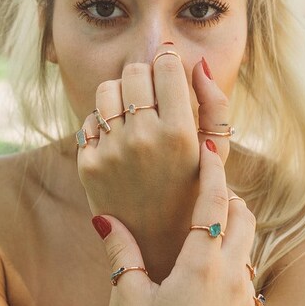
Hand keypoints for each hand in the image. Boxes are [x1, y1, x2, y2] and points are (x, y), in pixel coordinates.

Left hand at [77, 48, 233, 277]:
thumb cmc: (195, 192)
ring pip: (107, 89)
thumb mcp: (217, 153)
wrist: (157, 245)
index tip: (170, 67)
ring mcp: (111, 152)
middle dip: (145, 76)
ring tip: (135, 114)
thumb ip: (215, 104)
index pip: (165, 65)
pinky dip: (104, 123)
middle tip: (154, 96)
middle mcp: (143, 140)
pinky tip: (120, 140)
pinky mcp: (87, 165)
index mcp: (179, 134)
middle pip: (134, 72)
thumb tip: (199, 63)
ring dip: (121, 94)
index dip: (168, 60)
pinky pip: (90, 119)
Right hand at [92, 140, 257, 305]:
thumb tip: (105, 217)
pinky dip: (235, 255)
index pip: (214, 201)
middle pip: (242, 214)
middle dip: (226, 194)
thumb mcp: (131, 300)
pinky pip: (249, 271)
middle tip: (204, 184)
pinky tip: (210, 267)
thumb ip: (121, 253)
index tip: (209, 145)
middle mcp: (231, 275)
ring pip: (250, 242)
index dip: (212, 170)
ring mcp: (247, 297)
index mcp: (201, 265)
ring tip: (206, 221)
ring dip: (234, 224)